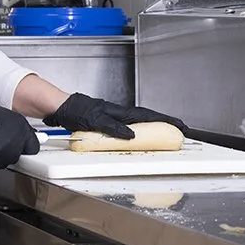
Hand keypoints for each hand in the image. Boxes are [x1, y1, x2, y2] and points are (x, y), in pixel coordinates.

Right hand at [0, 100, 41, 170]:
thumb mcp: (4, 118)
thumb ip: (13, 131)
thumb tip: (15, 139)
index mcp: (22, 126)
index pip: (33, 145)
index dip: (24, 149)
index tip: (21, 151)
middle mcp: (19, 137)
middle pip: (18, 156)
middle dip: (7, 154)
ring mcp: (10, 148)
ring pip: (6, 162)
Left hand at [53, 93, 191, 140]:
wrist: (63, 107)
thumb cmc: (77, 111)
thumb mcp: (95, 120)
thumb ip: (113, 127)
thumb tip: (131, 135)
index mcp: (120, 111)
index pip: (147, 116)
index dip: (165, 120)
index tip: (180, 125)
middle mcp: (120, 113)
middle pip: (148, 118)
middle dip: (166, 123)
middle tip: (181, 130)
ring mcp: (116, 116)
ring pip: (141, 122)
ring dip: (156, 126)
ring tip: (169, 133)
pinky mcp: (110, 121)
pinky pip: (131, 126)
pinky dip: (142, 130)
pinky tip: (143, 136)